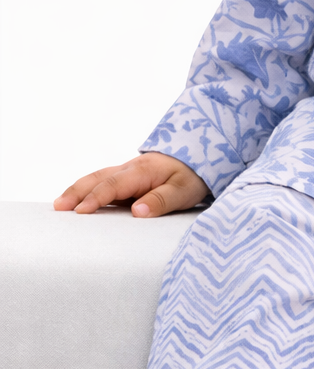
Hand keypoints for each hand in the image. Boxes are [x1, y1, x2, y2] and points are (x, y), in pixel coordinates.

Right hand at [54, 152, 209, 217]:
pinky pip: (104, 184)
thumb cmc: (193, 175)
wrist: (200, 157)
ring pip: (97, 179)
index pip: (114, 185)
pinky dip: (88, 191)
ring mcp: (127, 173)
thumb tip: (137, 211)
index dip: (96, 198)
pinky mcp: (128, 180)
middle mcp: (130, 169)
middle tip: (58, 208)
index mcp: (142, 171)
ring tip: (60, 205)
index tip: (80, 211)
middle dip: (76, 192)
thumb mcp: (184, 190)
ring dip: (78, 190)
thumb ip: (161, 200)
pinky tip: (79, 202)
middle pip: (98, 178)